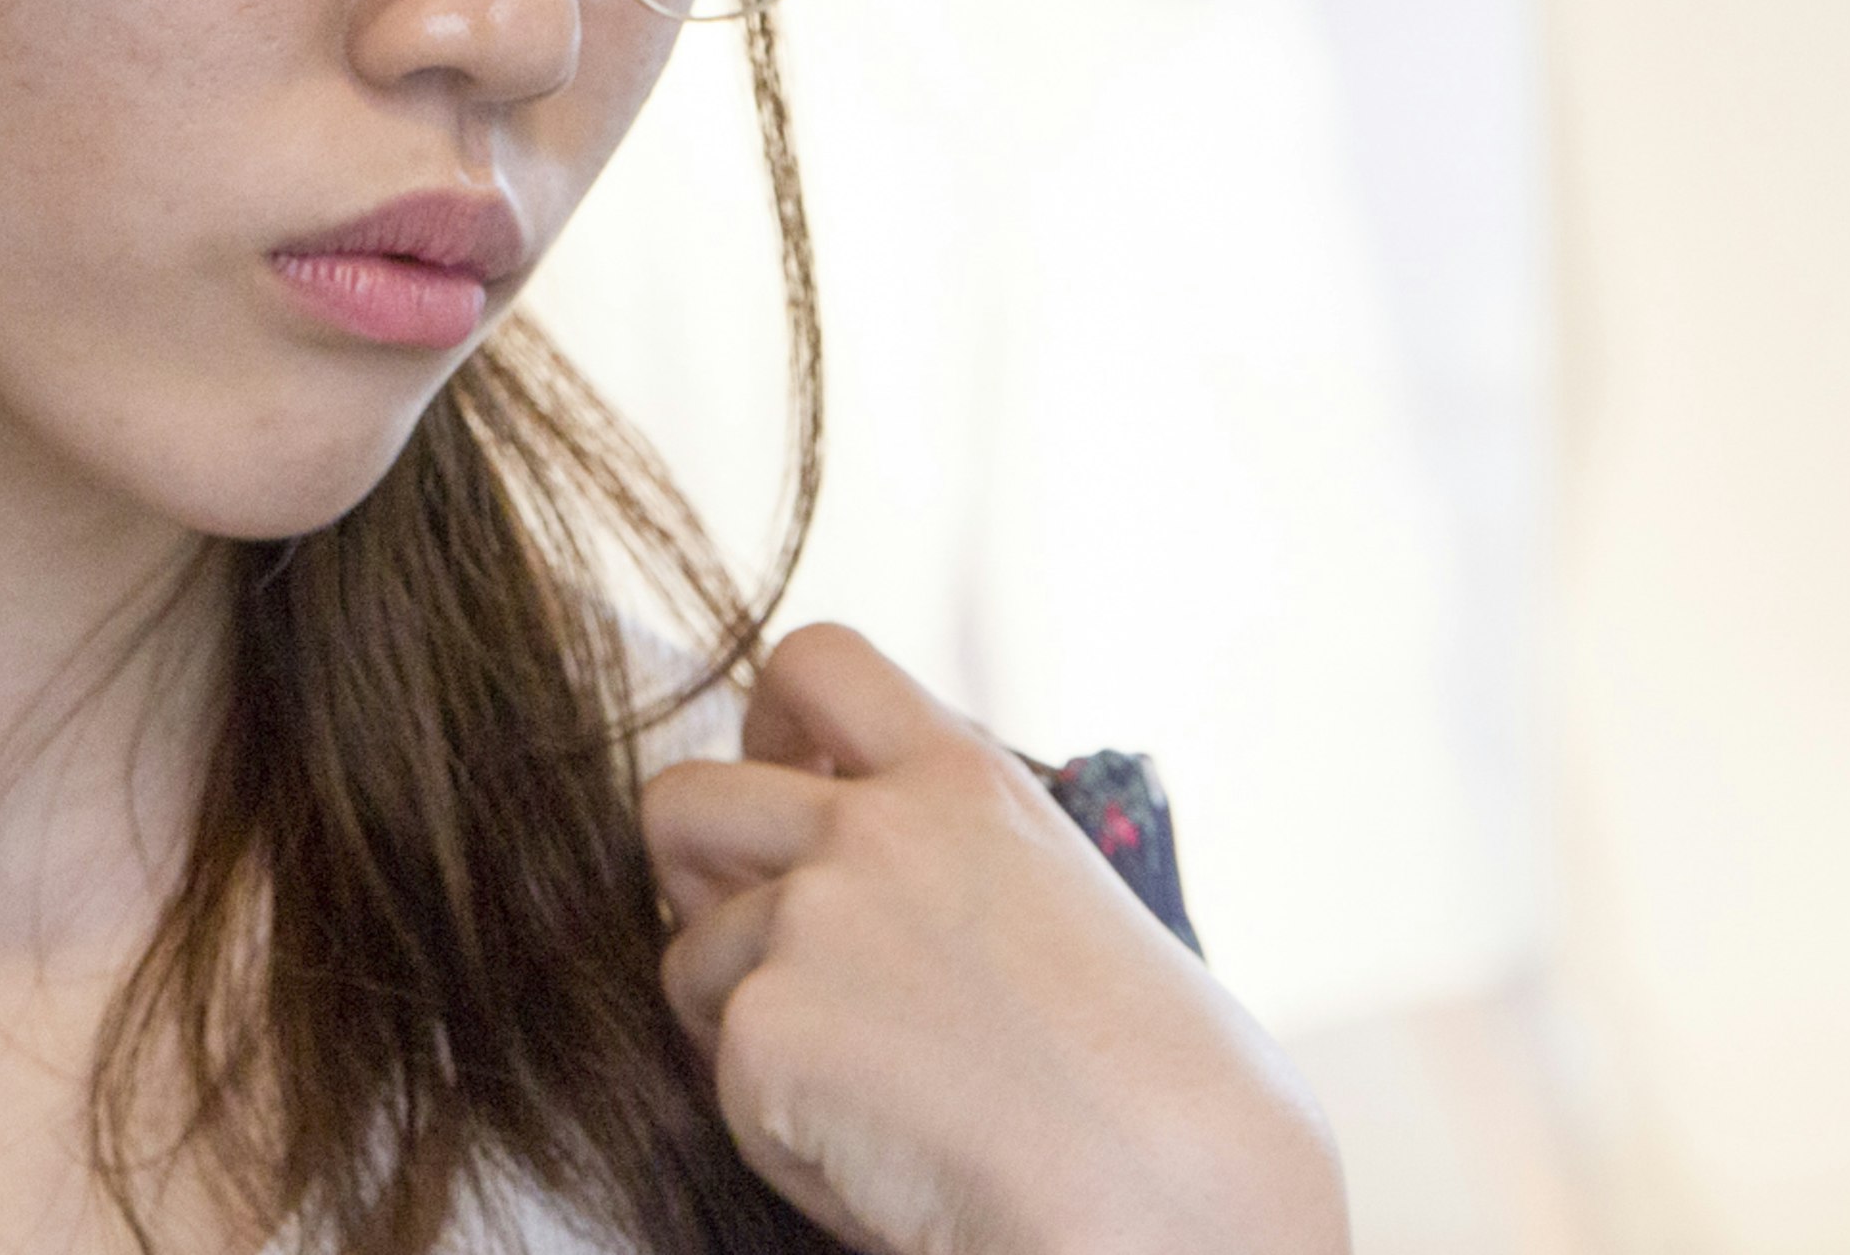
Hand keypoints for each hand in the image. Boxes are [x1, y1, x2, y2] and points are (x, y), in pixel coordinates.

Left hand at [640, 624, 1349, 1254]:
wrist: (1164, 1185)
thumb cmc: (1159, 1081)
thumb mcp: (1063, 895)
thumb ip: (950, 850)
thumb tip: (841, 863)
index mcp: (965, 779)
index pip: (816, 663)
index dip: (771, 724)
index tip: (791, 783)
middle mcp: (872, 828)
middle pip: (685, 797)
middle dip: (692, 871)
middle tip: (750, 942)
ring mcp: (808, 921)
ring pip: (691, 955)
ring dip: (743, 1021)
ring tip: (866, 1089)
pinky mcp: (765, 1029)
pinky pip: (719, 1073)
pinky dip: (776, 1125)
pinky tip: (877, 1150)